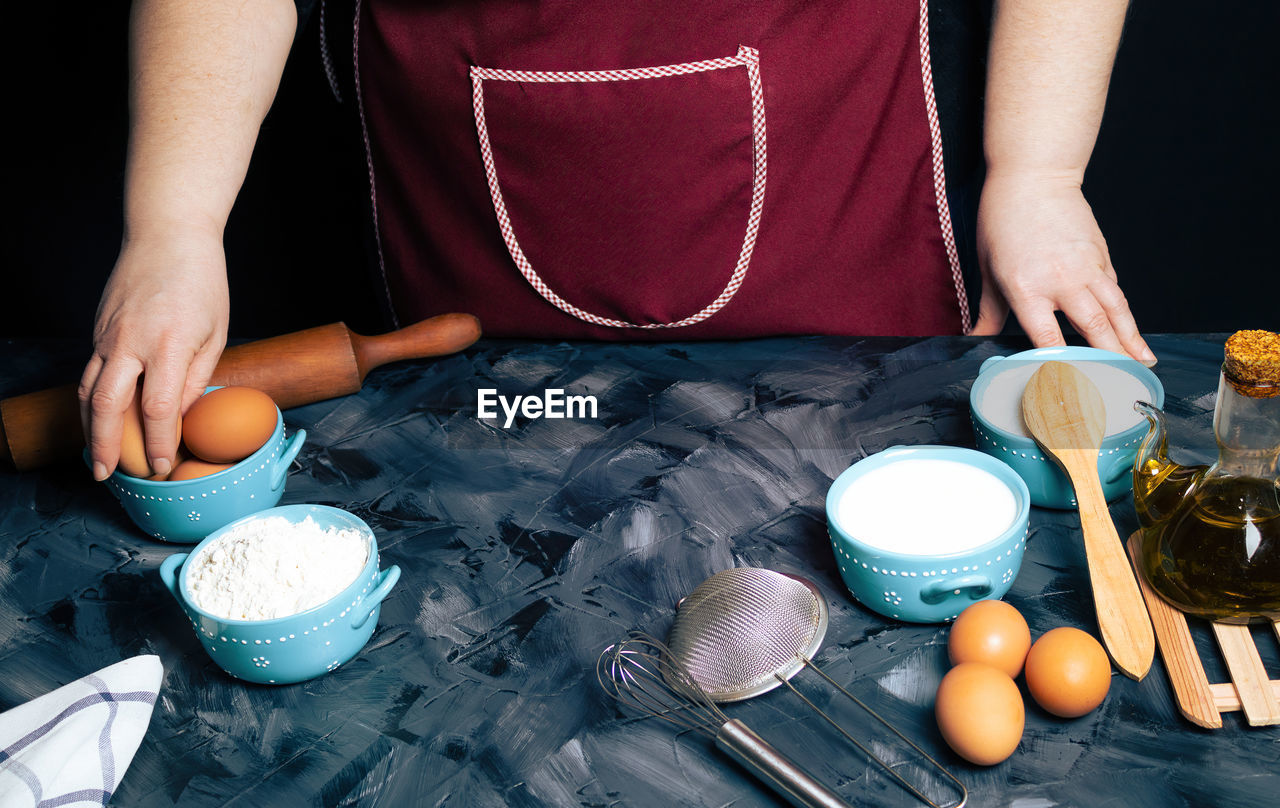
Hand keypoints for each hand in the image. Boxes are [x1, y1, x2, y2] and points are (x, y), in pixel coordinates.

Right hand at [79, 228, 229, 479]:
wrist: (167, 234)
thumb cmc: (202, 282)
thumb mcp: (216, 332)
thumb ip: (197, 377)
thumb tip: (181, 416)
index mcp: (169, 344)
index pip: (161, 409)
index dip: (160, 443)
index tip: (163, 466)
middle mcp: (131, 342)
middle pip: (110, 407)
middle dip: (108, 447)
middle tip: (109, 476)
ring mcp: (108, 335)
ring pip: (89, 392)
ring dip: (90, 430)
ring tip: (97, 459)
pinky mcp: (98, 330)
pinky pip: (90, 374)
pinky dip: (90, 403)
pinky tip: (98, 422)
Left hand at [971, 172, 1154, 363]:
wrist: (1034, 176)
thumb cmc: (1003, 221)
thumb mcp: (987, 269)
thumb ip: (987, 311)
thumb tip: (975, 340)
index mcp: (1027, 288)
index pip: (1048, 336)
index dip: (1062, 362)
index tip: (1071, 384)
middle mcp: (1062, 280)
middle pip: (1093, 326)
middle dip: (1111, 356)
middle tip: (1125, 381)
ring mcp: (1086, 267)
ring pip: (1115, 309)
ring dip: (1131, 337)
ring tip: (1144, 362)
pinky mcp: (1101, 255)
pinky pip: (1114, 290)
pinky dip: (1124, 312)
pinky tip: (1132, 331)